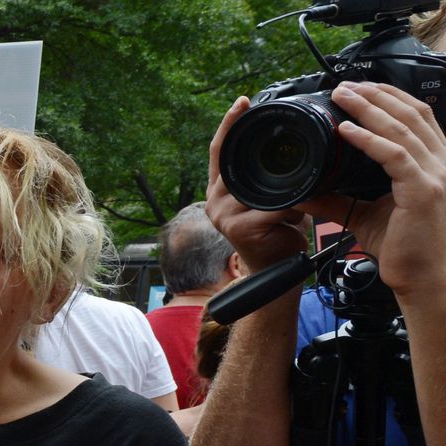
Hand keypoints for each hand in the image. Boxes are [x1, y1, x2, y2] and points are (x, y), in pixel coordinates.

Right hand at [205, 97, 311, 271]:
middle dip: (254, 140)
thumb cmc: (278, 230)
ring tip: (304, 181)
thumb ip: (274, 173)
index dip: (229, 124)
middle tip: (278, 121)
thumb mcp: (275, 195)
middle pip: (230, 158)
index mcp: (223, 186)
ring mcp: (224, 213)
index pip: (221, 149)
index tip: (242, 102)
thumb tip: (295, 146)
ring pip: (260, 184)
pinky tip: (303, 206)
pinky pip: (272, 207)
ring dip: (285, 182)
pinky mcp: (238, 227)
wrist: (275, 268)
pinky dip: (292, 205)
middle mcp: (216, 198)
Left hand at [300, 82, 445, 297]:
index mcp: (430, 164)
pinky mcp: (424, 190)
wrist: (426, 279)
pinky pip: (395, 155)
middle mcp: (439, 163)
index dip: (388, 98)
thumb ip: (337, 200)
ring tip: (342, 97)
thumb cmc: (405, 249)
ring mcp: (435, 174)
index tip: (359, 90)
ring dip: (369, 109)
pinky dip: (369, 139)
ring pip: (402, 128)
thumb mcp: (365, 216)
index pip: (415, 118)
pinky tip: (347, 131)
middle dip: (376, 95)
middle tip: (342, 86)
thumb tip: (304, 190)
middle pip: (410, 114)